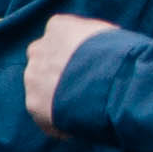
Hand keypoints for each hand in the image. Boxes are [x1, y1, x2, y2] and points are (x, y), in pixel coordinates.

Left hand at [21, 12, 112, 132]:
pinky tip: (77, 125)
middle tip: (79, 87)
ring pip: (39, 87)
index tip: (85, 65)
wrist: (111, 82)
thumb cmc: (119, 56)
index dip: (71, 54)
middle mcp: (39, 48)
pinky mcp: (33, 103)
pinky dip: (57, 122)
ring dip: (54, 97)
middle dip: (56, 73)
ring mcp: (33, 76)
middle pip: (43, 61)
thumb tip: (96, 49)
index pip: (57, 37)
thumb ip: (92, 39)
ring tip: (81, 110)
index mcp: (58, 26)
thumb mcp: (108, 35)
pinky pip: (43, 114)